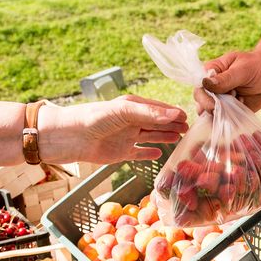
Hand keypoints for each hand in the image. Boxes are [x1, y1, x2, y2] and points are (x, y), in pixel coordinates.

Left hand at [37, 95, 187, 164]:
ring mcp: (126, 137)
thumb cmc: (94, 118)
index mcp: (132, 106)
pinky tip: (159, 153)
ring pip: (151, 137)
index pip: (158, 109)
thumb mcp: (125, 112)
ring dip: (165, 137)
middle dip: (172, 125)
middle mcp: (131, 121)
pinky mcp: (120, 153)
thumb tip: (176, 114)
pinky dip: (149, 153)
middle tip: (190, 129)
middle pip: (157, 123)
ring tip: (180, 138)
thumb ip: (150, 114)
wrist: (70, 137)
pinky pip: (139, 153)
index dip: (173, 113)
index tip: (190, 117)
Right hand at [194, 50, 260, 114]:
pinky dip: (228, 122)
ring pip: (209, 113)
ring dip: (220, 115)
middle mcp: (211, 88)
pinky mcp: (227, 111)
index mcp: (210, 73)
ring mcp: (218, 101)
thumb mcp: (242, 69)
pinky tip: (239, 114)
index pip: (199, 86)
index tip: (213, 104)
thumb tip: (206, 83)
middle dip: (210, 108)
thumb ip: (226, 78)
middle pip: (201, 101)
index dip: (203, 97)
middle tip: (224, 109)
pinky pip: (222, 120)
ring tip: (235, 108)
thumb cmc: (254, 67)